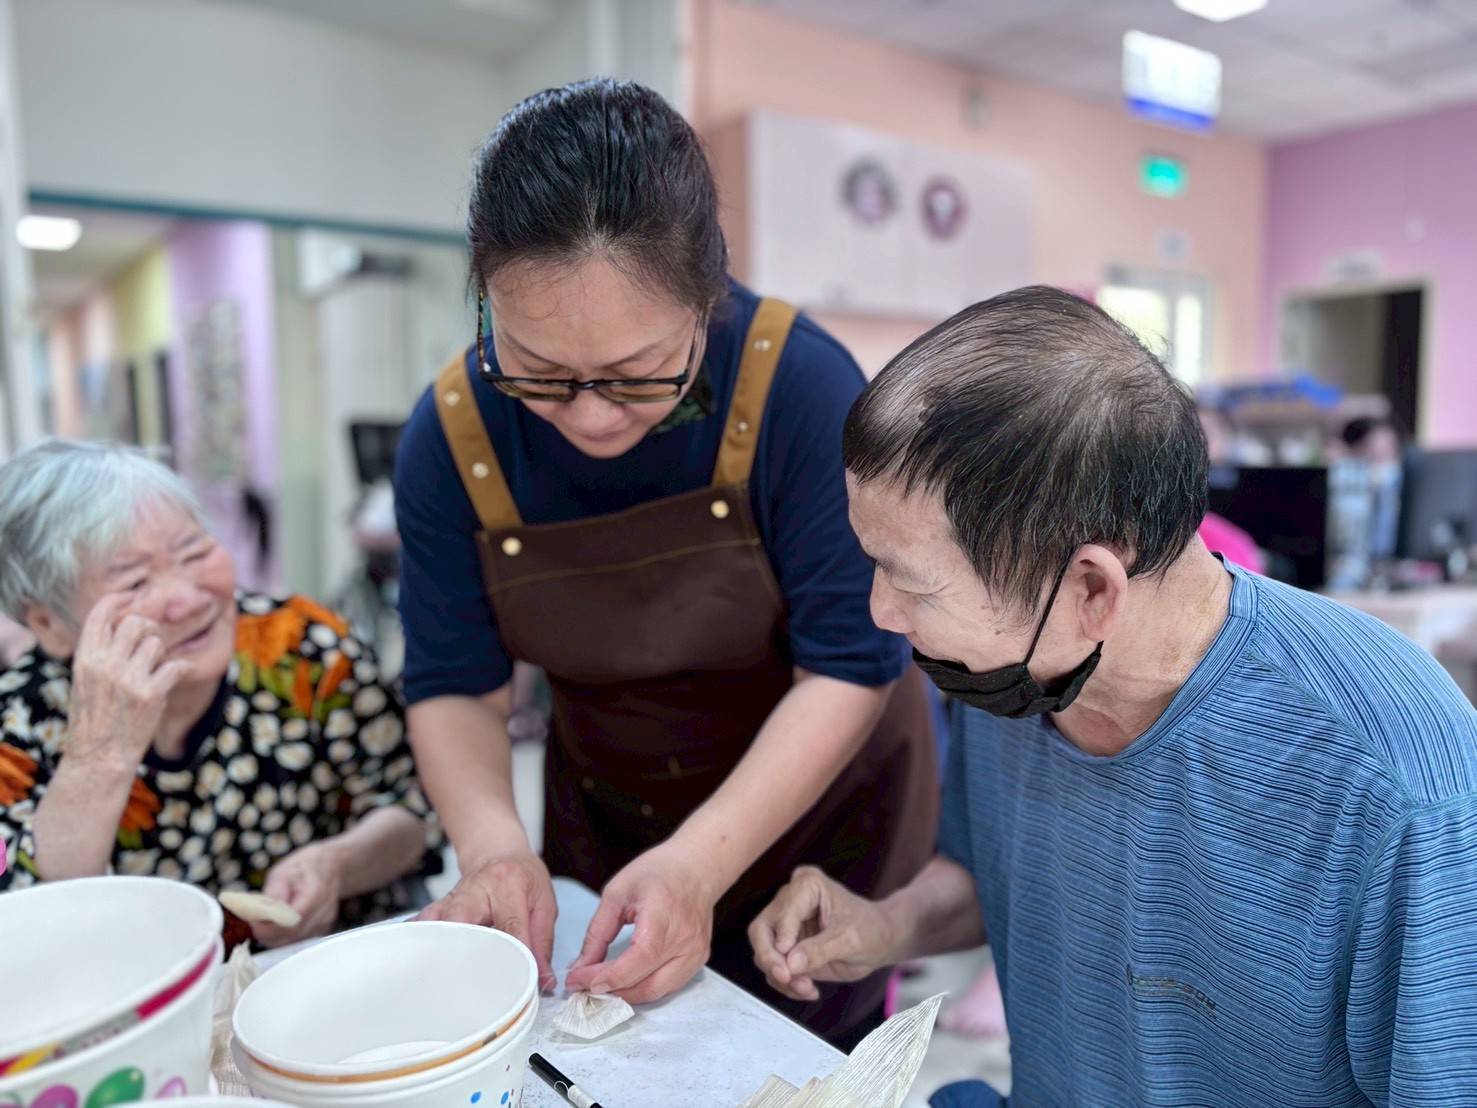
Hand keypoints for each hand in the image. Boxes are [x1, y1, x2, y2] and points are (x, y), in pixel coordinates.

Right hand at [67, 594, 189, 768]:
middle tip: (149, 643)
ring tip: (153, 672)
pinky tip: (182, 673)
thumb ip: (100, 653)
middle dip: (147, 629)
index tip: (132, 597)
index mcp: (85, 660)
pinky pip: (177, 665)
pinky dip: (183, 669)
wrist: (99, 758)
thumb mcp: (85, 681)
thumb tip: (128, 622)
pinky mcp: (151, 694)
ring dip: (160, 655)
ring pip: (156, 644)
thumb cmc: (94, 719)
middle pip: (135, 623)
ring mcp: (128, 679)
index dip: (118, 601)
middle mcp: (105, 665)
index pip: (100, 614)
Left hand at [255, 842, 343, 947]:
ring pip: (293, 943)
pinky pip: (297, 942)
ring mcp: (324, 923)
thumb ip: (273, 895)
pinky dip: (284, 936)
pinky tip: (279, 922)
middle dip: (269, 934)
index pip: (292, 923)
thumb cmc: (303, 868)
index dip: (270, 927)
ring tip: (267, 919)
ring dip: (275, 937)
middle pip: (291, 937)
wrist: (328, 867)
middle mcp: (324, 912)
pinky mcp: (321, 931)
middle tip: (255, 921)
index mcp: (316, 893)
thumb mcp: (283, 872)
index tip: (254, 921)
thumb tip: (260, 915)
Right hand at [419, 849, 557, 992]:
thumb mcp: (544, 901)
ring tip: (443, 980)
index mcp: (509, 884)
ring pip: (437, 924)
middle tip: (473, 984)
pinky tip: (416, 962)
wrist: (497, 851)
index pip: (510, 925)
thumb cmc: (523, 878)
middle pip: (463, 920)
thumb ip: (543, 941)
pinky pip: (421, 925)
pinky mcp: (437, 908)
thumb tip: (544, 980)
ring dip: (439, 950)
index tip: (518, 983)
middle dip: (466, 952)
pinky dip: (418, 943)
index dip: (514, 955)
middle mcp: (476, 890)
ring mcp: (452, 898)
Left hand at [564, 842, 718, 1004]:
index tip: (577, 980)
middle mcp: (685, 939)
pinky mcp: (699, 959)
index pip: (636, 960)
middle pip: (645, 984)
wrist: (697, 866)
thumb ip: (598, 932)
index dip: (605, 977)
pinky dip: (644, 988)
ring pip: (657, 991)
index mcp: (663, 915)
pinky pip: (669, 986)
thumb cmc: (658, 871)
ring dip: (626, 995)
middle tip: (583, 985)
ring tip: (602, 985)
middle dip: (610, 991)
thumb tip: (581, 967)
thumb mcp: (617, 893)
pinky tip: (626, 980)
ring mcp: (696, 952)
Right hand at [748, 865, 895, 1002]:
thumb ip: (820, 950)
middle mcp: (789, 901)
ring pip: (764, 952)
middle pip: (761, 930)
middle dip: (772, 959)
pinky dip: (786, 984)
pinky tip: (808, 990)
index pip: (782, 912)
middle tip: (787, 979)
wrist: (880, 940)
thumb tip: (791, 964)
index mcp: (806, 886)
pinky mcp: (786, 948)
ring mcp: (785, 925)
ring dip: (782, 976)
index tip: (786, 965)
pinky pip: (774, 968)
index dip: (782, 938)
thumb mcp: (851, 939)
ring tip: (807, 989)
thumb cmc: (870, 929)